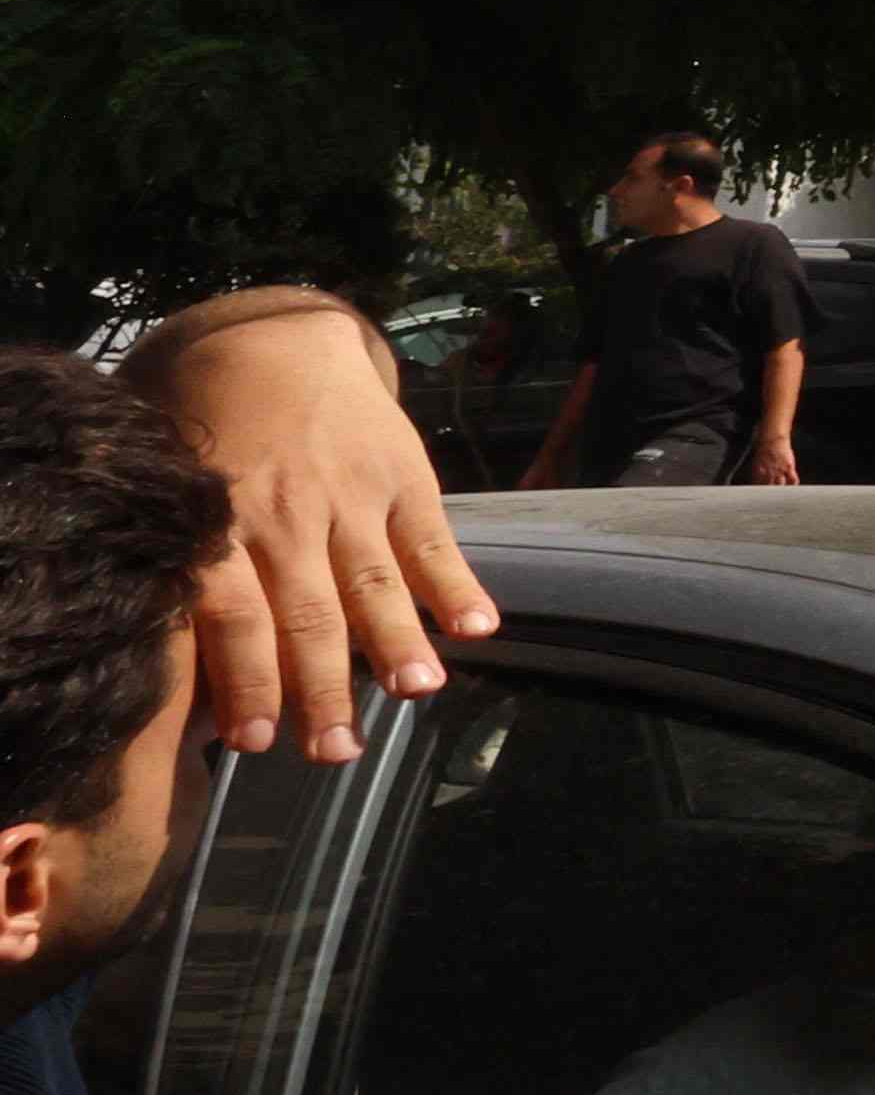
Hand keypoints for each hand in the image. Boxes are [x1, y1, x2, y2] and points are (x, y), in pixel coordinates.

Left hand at [138, 296, 495, 765]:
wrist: (274, 344)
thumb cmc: (209, 434)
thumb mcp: (175, 491)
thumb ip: (184, 563)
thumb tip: (180, 660)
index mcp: (221, 525)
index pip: (236, 615)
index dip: (248, 679)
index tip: (257, 739)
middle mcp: (285, 516)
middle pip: (308, 615)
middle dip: (324, 688)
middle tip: (336, 750)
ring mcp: (350, 495)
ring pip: (374, 580)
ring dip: (398, 642)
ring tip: (418, 692)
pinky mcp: (401, 476)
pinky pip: (430, 536)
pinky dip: (456, 582)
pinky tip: (479, 627)